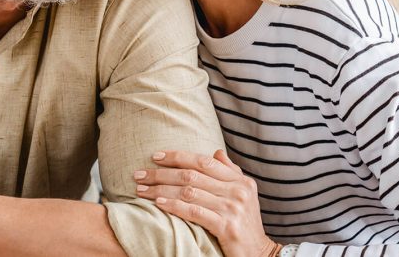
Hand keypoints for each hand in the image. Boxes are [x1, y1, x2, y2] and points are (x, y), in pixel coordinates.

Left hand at [134, 149, 277, 256]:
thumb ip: (230, 172)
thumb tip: (216, 152)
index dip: (178, 156)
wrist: (259, 252)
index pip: (204, 161)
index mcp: (240, 180)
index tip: (155, 156)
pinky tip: (158, 203)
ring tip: (142, 190)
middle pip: (192, 175)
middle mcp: (237, 191)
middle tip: (139, 174)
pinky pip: (194, 212)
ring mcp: (232, 208)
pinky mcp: (227, 226)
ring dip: (161, 189)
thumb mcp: (244, 194)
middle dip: (162, 173)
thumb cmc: (246, 223)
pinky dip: (174, 206)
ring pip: (189, 192)